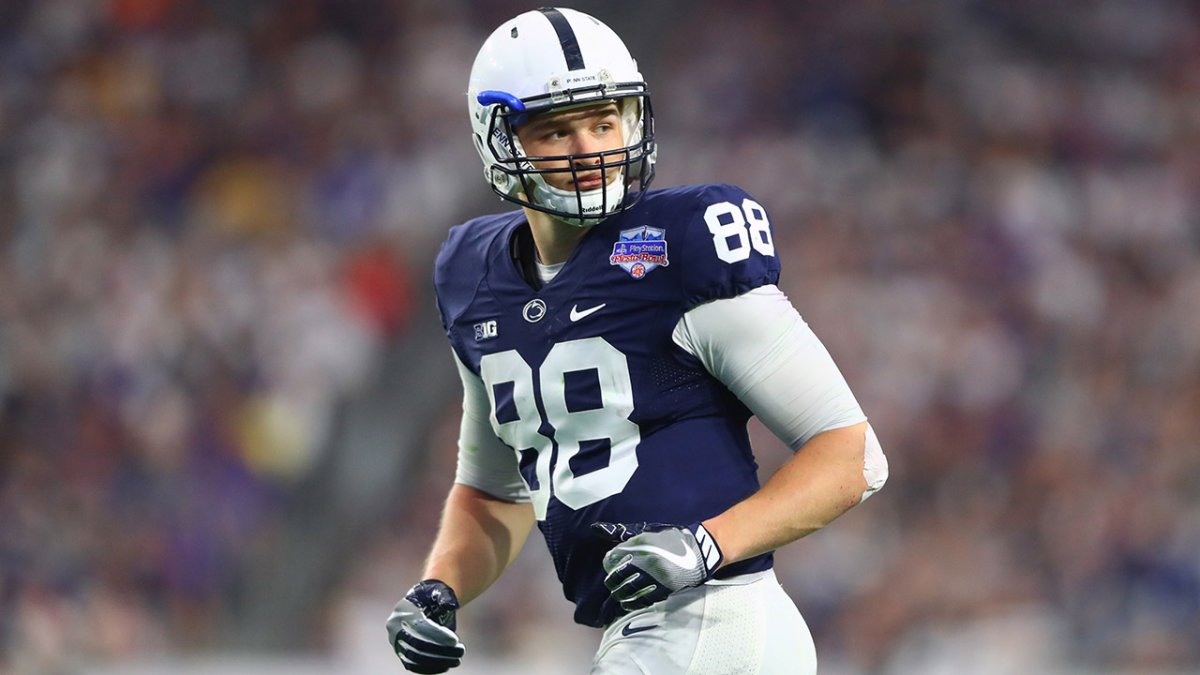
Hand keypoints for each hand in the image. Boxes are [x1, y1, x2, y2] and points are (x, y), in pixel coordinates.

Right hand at [386, 579, 464, 673]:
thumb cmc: (432, 597)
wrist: (420, 604)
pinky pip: (413, 666)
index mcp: (403, 610)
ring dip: (438, 662)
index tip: (455, 640)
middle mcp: (395, 628)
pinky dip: (430, 668)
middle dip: (441, 651)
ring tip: (457, 660)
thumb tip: (452, 605)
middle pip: (417, 645)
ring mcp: (396, 642)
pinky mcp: (401, 653)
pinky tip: (446, 665)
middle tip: (461, 651)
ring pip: (415, 658)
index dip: (438, 635)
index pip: (419, 626)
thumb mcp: (439, 591)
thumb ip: (446, 597)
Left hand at [591, 521, 723, 610]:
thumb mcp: (647, 531)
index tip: (610, 566)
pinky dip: (634, 603)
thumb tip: (597, 527)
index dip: (609, 563)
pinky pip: (644, 600)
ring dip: (621, 594)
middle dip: (613, 581)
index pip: (612, 558)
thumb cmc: (672, 538)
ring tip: (620, 595)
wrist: (700, 550)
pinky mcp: (664, 589)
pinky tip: (630, 603)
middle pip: (618, 577)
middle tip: (612, 583)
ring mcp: (654, 576)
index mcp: (639, 545)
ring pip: (629, 591)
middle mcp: (645, 561)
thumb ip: (622, 532)